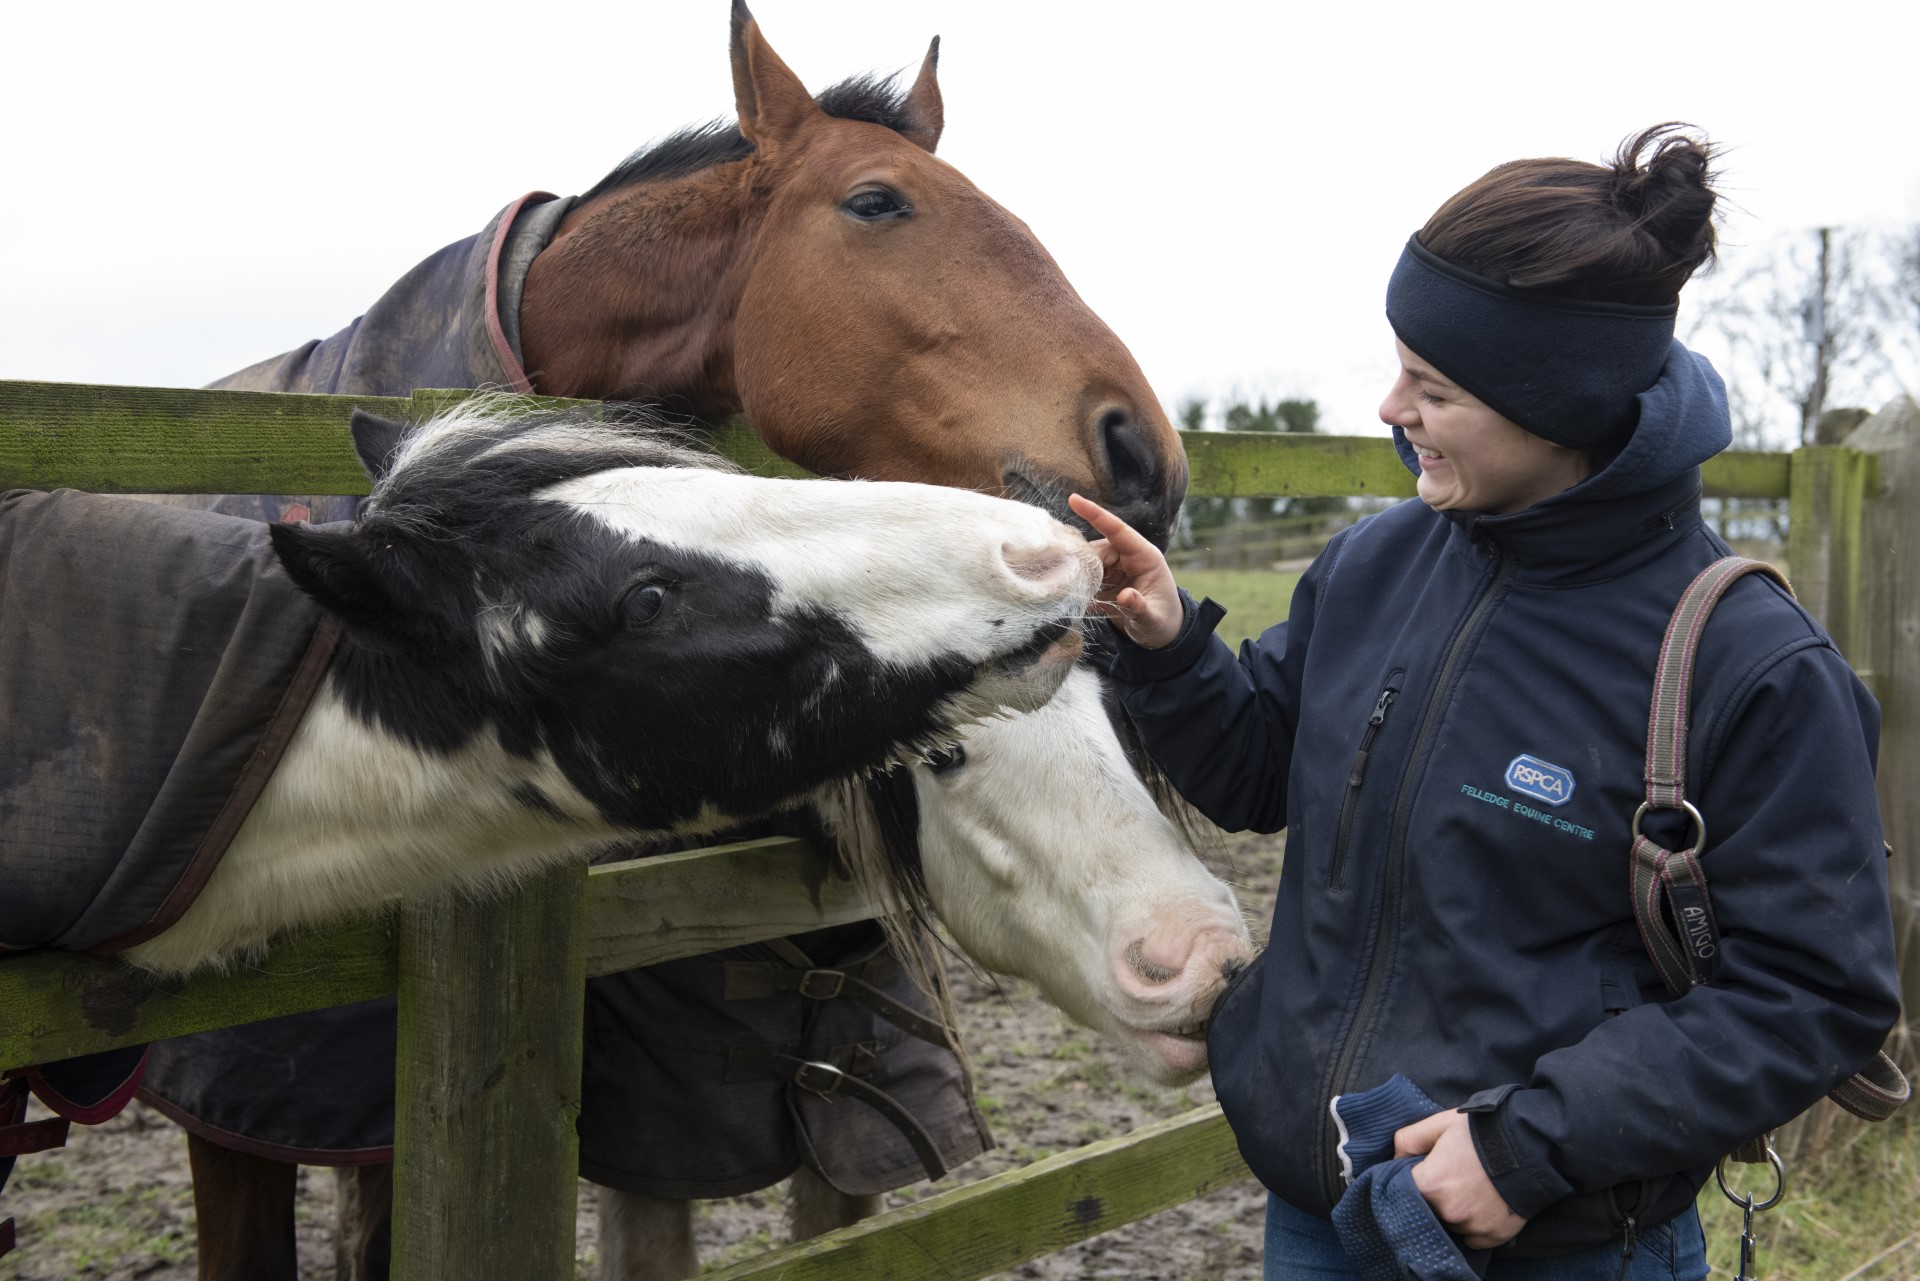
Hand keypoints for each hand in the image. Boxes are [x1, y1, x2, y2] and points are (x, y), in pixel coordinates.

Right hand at [1067, 493, 1183, 649]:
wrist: (1161, 634)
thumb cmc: (1163, 622)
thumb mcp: (1153, 618)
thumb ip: (1140, 608)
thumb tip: (1127, 596)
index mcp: (1145, 557)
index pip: (1118, 530)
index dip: (1096, 514)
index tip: (1074, 500)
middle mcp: (1128, 557)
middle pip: (1097, 550)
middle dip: (1083, 564)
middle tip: (1073, 584)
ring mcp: (1116, 568)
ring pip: (1089, 563)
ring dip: (1081, 578)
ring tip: (1077, 597)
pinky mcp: (1106, 580)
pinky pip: (1087, 578)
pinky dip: (1081, 590)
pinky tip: (1083, 606)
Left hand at [1395, 1110, 1526, 1248]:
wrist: (1531, 1146)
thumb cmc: (1483, 1132)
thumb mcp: (1440, 1124)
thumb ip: (1408, 1139)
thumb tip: (1394, 1158)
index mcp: (1430, 1184)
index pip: (1404, 1189)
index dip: (1413, 1178)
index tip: (1425, 1170)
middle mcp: (1448, 1211)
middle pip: (1428, 1208)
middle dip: (1434, 1194)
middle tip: (1452, 1176)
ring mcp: (1471, 1227)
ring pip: (1451, 1222)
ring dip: (1455, 1210)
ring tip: (1472, 1188)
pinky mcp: (1493, 1236)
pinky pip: (1473, 1237)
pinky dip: (1475, 1225)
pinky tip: (1484, 1204)